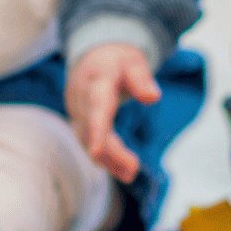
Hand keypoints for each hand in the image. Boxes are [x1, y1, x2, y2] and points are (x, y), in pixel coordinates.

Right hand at [65, 42, 160, 181]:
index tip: (97, 151)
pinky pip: (87, 140)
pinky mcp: (78, 120)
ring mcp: (76, 108)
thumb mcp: (133, 62)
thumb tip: (153, 98)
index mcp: (97, 79)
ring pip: (86, 138)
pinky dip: (102, 156)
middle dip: (110, 152)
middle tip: (133, 170)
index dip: (96, 129)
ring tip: (130, 174)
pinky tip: (120, 169)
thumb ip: (142, 78)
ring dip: (106, 159)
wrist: (94, 57)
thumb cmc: (118, 61)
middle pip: (91, 128)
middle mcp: (81, 95)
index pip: (96, 106)